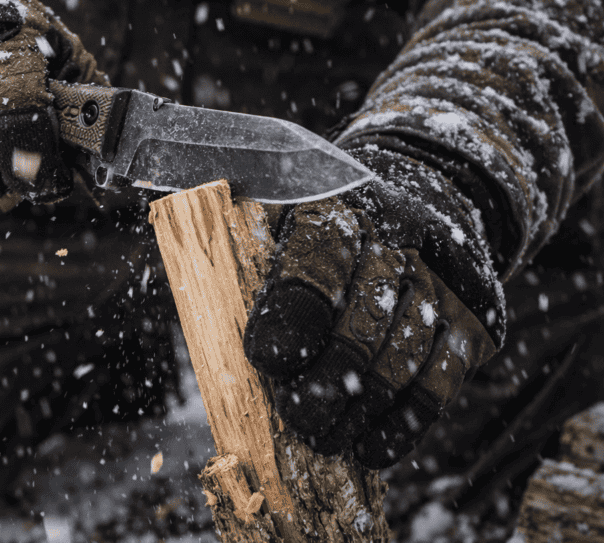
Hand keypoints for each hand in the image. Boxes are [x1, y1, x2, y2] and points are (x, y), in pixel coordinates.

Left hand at [243, 147, 502, 468]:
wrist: (421, 198)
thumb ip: (231, 226)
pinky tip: (370, 449)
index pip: (318, 262)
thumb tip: (177, 232)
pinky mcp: (469, 326)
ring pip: (402, 359)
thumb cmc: (318, 224)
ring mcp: (437, 286)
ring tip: (325, 440)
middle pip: (362, 324)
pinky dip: (404, 424)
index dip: (290, 315)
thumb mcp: (271, 207)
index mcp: (337, 210)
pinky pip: (440, 385)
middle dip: (324, 382)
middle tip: (297, 417)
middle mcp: (396, 243)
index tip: (263, 358)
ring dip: (360, 411)